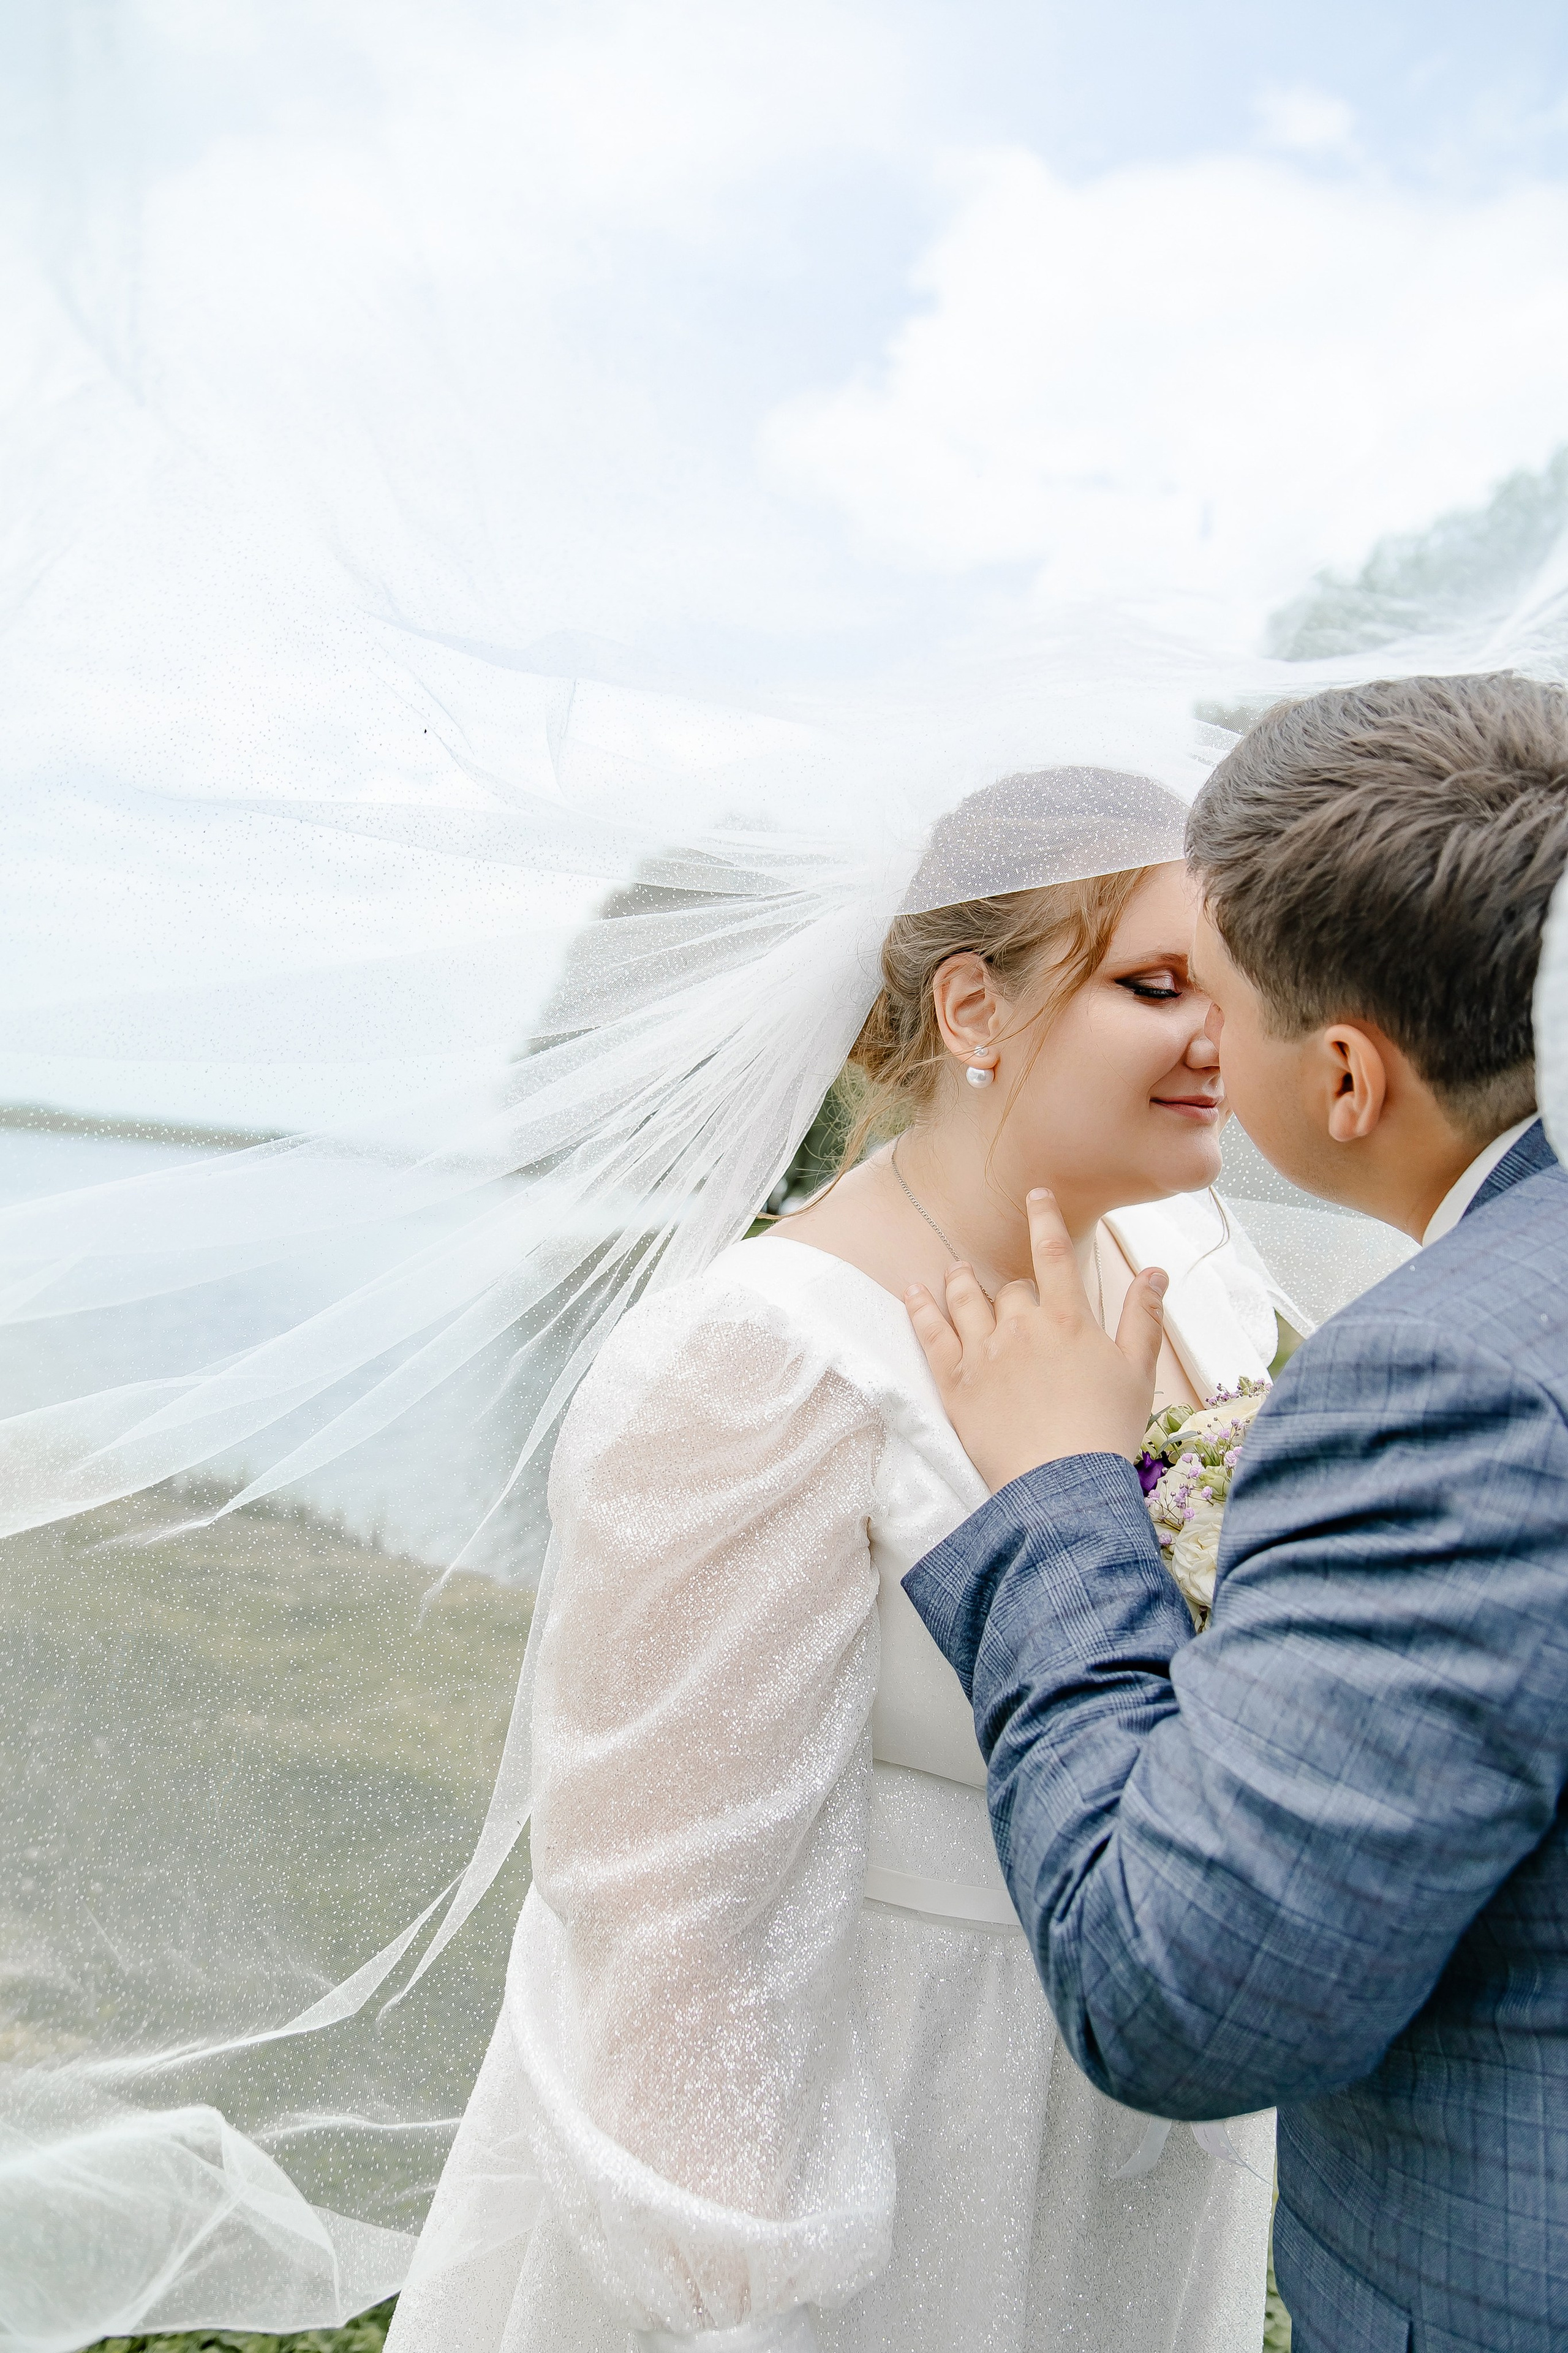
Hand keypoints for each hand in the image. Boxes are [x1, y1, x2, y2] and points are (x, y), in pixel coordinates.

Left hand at [905, 1189, 1169, 1491]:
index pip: (1053, 1253)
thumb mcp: (1139, 1372)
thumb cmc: (1107, 1431)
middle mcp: (1022, 1326)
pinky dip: (921, 1309)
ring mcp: (984, 1353)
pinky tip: (913, 1293)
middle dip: (1012, 1286)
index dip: (1044, 1219)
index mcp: (1068, 1319)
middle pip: (1011, 1288)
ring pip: (965, 1299)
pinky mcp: (955, 1383)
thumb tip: (1156, 1271)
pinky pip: (931, 1334)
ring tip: (955, 1271)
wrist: (1063, 1485)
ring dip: (960, 1281)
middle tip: (1011, 1292)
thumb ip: (1144, 1317)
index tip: (1035, 1194)